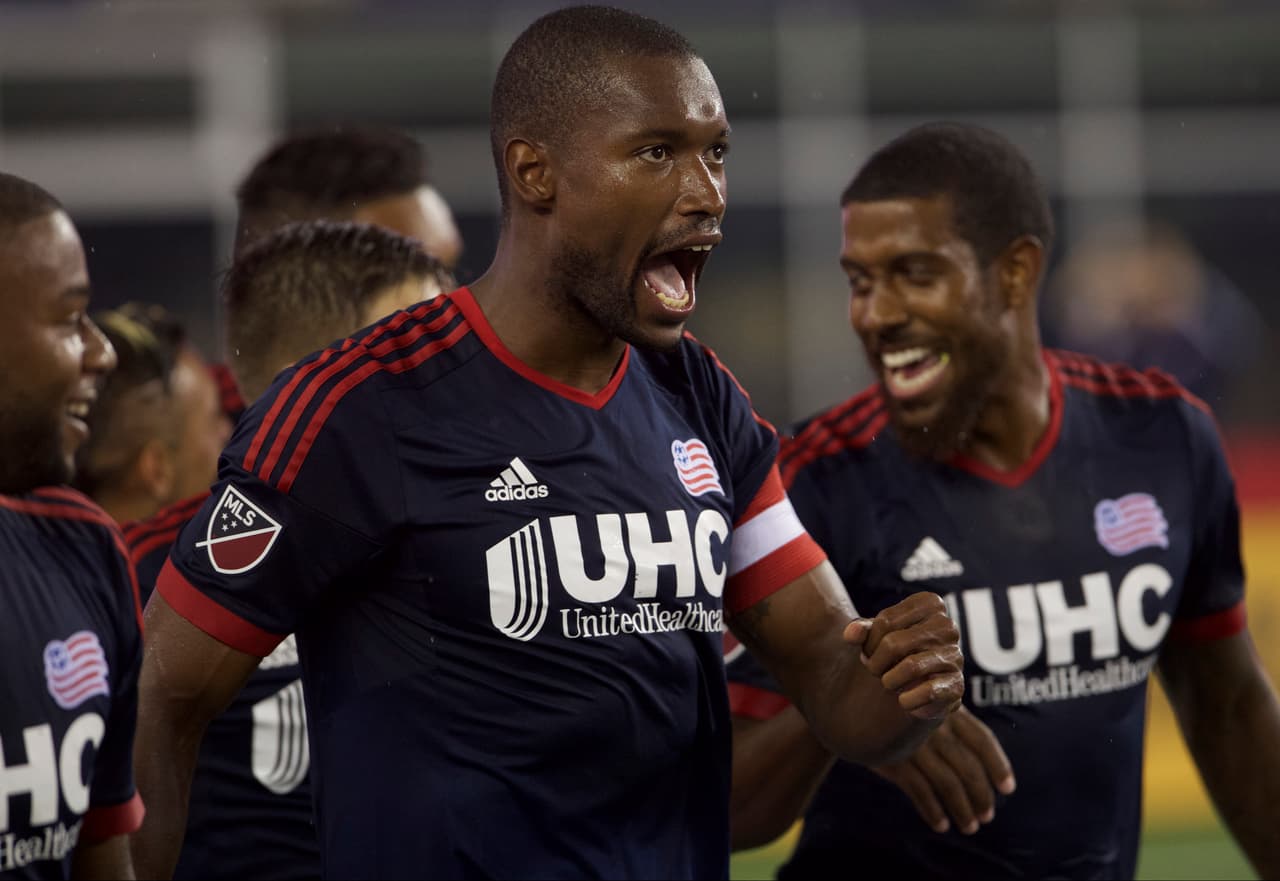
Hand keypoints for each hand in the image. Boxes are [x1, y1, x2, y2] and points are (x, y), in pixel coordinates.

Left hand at [843, 592, 963, 719]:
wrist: (921, 686)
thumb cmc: (896, 651)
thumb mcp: (875, 635)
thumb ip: (861, 630)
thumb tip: (850, 633)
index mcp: (930, 604)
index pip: (885, 621)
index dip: (868, 642)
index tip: (869, 652)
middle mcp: (947, 626)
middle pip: (893, 644)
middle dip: (875, 663)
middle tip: (875, 671)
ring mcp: (955, 654)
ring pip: (909, 667)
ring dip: (889, 681)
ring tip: (889, 683)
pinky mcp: (957, 684)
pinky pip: (928, 692)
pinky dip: (907, 700)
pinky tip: (904, 700)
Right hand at [873, 705, 1015, 834]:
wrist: (852, 705)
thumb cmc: (899, 711)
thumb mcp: (927, 707)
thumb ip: (954, 728)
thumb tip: (985, 769)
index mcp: (947, 711)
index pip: (982, 740)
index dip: (999, 765)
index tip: (1008, 789)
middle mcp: (934, 727)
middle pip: (968, 767)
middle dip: (981, 796)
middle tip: (987, 817)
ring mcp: (913, 743)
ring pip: (947, 783)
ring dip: (961, 810)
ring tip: (969, 826)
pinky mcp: (892, 759)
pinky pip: (919, 790)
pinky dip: (932, 811)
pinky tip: (940, 824)